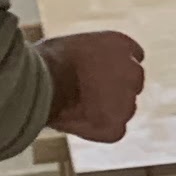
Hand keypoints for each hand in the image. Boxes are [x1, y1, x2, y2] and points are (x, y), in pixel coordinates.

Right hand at [43, 28, 148, 142]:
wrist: (42, 83)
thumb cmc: (44, 60)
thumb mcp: (69, 45)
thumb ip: (87, 54)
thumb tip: (79, 63)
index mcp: (121, 45)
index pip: (132, 56)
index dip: (114, 66)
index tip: (98, 72)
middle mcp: (133, 72)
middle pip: (130, 83)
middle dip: (113, 89)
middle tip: (85, 92)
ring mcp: (127, 102)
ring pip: (122, 108)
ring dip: (106, 109)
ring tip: (76, 107)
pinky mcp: (115, 127)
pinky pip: (113, 130)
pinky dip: (98, 130)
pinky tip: (78, 122)